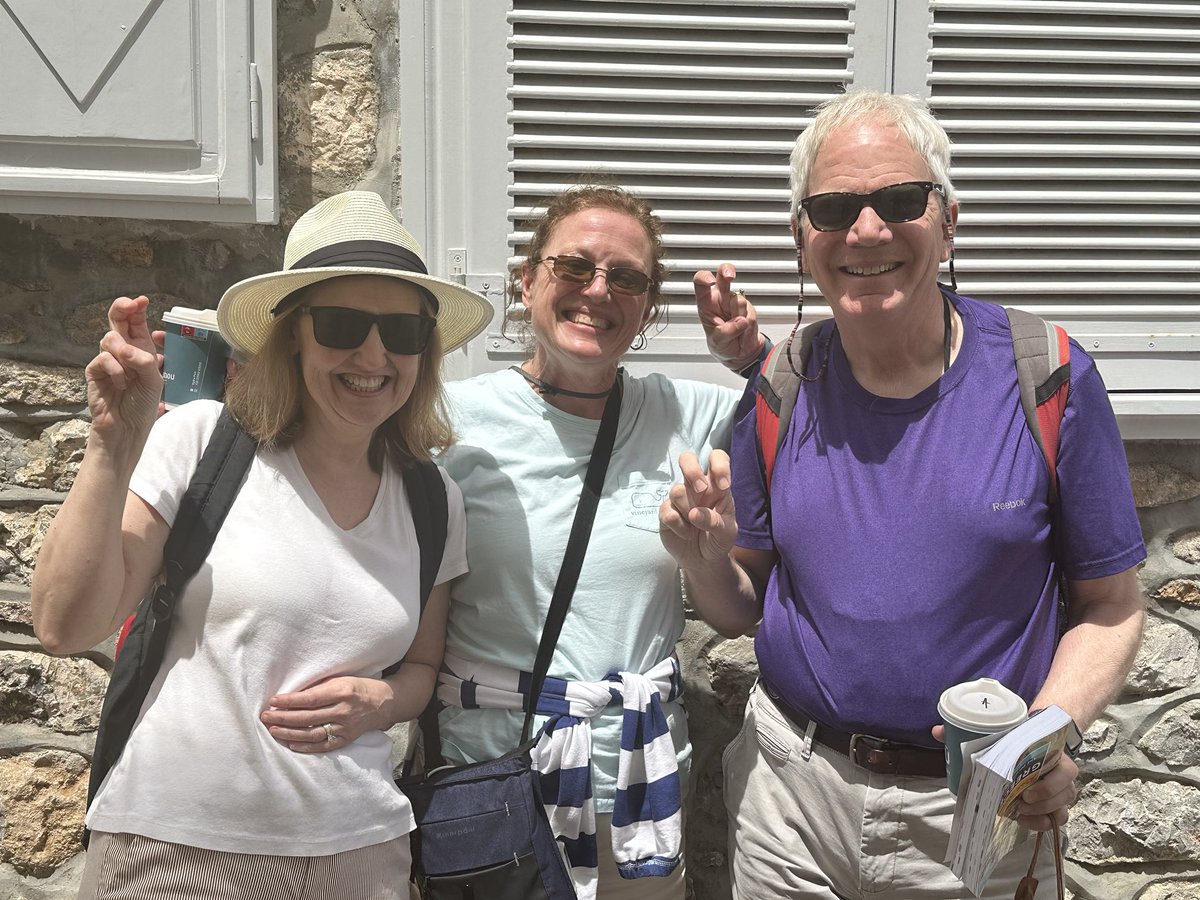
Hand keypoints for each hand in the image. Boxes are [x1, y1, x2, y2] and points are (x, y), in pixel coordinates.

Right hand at [86, 296, 164, 443]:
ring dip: (123, 352)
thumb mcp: (154, 381)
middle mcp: (123, 352)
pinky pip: (103, 358)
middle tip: (129, 304)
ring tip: (131, 373)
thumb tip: (125, 347)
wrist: (127, 428)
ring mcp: (108, 361)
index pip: (136, 323)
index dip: (136, 310)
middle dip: (122, 309)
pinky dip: (115, 369)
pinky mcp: (95, 371)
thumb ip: (143, 361)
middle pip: (117, 322)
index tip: (141, 301)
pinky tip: (121, 383)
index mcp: (140, 350)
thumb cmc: (142, 405)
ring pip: (110, 339)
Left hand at [260, 675, 395, 753]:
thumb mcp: (341, 680)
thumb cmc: (358, 687)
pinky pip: (324, 745)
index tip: (273, 701)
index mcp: (341, 691)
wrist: (384, 703)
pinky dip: (307, 747)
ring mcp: (345, 726)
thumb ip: (319, 688)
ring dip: (290, 733)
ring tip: (273, 731)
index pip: (310, 699)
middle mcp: (343, 710)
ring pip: (313, 733)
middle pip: (308, 717)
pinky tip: (292, 744)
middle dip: (283, 718)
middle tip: (265, 717)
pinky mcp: (347, 738)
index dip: (289, 701)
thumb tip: (293, 696)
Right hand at [659, 450, 737, 569]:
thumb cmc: (718, 539)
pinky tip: (685, 533)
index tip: (724, 486)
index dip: (719, 465)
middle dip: (692, 470)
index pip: (717, 459)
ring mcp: (680, 498)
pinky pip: (667, 511)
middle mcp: (697, 487)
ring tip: (695, 527)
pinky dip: (678, 526)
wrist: (703, 560)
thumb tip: (694, 513)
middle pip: (687, 458)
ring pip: (677, 490)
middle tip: (701, 490)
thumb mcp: (727, 533)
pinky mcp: (666, 512)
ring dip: (688, 510)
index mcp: (717, 486)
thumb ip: (715, 522)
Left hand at [694, 264, 760, 370]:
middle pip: (724, 276)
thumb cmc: (721, 343)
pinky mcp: (750, 309)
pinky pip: (751, 316)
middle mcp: (721, 298)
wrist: (737, 353)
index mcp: (706, 303)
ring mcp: (736, 302)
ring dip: (738, 318)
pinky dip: (748, 328)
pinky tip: (743, 332)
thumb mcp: (717, 341)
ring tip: (735, 330)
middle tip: (729, 276)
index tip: (710, 281)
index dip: (704, 278)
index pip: (701, 284)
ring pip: (740, 302)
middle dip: (727, 271)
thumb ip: (727, 332)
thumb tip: (741, 321)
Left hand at [931, 724, 1076, 830]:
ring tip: (1018, 812)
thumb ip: (968, 731)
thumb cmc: (1010, 740)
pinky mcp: (1053, 805)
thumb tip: (937, 731)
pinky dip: (1040, 823)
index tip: (1027, 791)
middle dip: (1043, 802)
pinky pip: (1055, 820)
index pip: (1066, 770)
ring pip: (1062, 808)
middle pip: (1066, 793)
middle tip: (1020, 802)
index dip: (1050, 784)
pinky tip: (1022, 821)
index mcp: (1052, 754)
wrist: (1024, 743)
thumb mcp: (995, 733)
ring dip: (1041, 813)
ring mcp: (1058, 791)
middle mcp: (1060, 773)